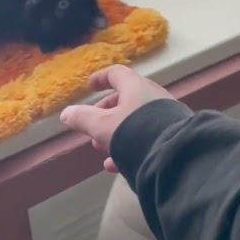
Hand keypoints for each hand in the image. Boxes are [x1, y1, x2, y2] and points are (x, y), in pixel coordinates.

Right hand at [59, 64, 174, 172]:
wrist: (173, 155)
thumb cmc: (133, 132)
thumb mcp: (101, 126)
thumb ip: (82, 119)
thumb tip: (66, 113)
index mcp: (136, 86)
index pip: (117, 74)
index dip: (101, 78)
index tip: (90, 86)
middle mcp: (153, 96)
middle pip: (125, 99)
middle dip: (105, 114)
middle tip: (92, 127)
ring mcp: (165, 116)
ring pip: (135, 120)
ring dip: (115, 132)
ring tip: (101, 148)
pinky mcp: (172, 135)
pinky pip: (147, 136)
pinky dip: (128, 146)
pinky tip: (115, 166)